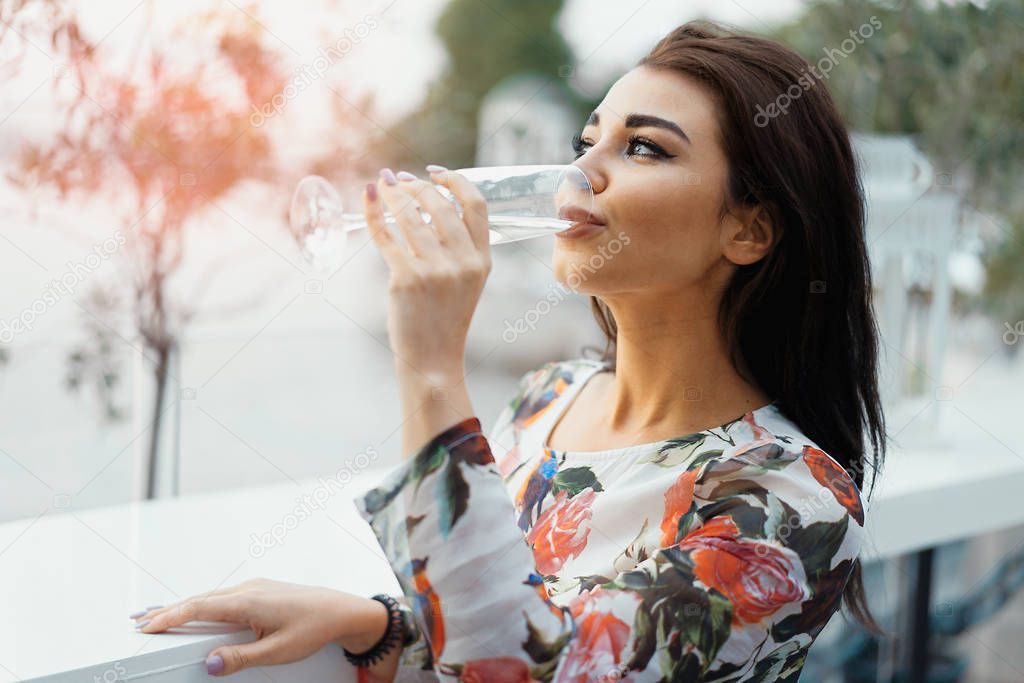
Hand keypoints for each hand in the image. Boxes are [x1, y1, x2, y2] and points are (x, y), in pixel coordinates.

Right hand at [131, 578, 387, 675]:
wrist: (342, 611)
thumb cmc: (314, 629)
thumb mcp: (278, 651)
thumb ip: (241, 658)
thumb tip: (209, 663)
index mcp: (249, 601)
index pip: (199, 606)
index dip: (170, 616)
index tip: (146, 625)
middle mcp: (248, 589)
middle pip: (199, 599)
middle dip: (167, 611)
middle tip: (137, 622)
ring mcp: (255, 588)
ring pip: (211, 597)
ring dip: (183, 607)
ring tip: (156, 617)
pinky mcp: (260, 591)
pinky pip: (223, 597)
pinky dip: (202, 605)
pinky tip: (194, 611)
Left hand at [364, 167, 491, 380]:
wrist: (433, 360)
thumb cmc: (444, 319)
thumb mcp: (466, 282)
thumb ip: (457, 247)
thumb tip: (427, 204)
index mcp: (482, 261)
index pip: (477, 205)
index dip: (456, 181)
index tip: (436, 173)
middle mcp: (463, 263)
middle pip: (440, 205)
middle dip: (417, 186)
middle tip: (399, 180)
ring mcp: (436, 271)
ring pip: (411, 216)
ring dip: (394, 194)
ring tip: (382, 184)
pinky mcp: (407, 279)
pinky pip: (387, 236)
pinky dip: (374, 213)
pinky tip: (368, 199)